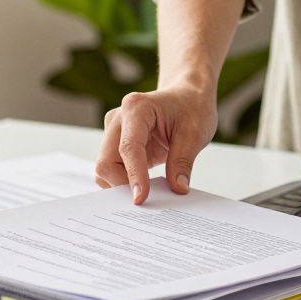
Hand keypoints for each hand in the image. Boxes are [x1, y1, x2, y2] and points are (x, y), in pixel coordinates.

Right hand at [95, 86, 216, 203]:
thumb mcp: (195, 133)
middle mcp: (118, 119)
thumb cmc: (191, 107)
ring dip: (122, 185)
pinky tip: (144, 186)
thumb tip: (177, 189)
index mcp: (137, 108)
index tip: (141, 198)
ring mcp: (114, 132)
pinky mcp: (116, 144)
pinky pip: (112, 169)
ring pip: (105, 169)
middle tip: (147, 202)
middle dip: (123, 185)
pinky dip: (124, 182)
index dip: (134, 176)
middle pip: (106, 161)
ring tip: (149, 193)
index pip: (128, 148)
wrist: (187, 97)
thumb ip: (183, 161)